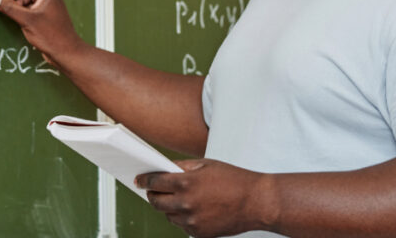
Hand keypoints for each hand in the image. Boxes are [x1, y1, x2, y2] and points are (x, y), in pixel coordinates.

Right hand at [0, 0, 86, 66]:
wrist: (67, 53)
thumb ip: (10, 8)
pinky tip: (13, 16)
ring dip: (14, 2)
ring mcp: (46, 6)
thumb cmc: (52, 36)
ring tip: (4, 9)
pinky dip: (20, 10)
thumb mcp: (27, 20)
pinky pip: (29, 8)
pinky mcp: (44, 16)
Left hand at [136, 159, 274, 237]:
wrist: (257, 202)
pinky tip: (192, 209)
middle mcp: (185, 204)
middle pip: (156, 202)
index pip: (154, 182)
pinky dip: (182, 218)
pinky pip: (182, 226)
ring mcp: (192, 221)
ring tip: (177, 198)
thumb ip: (182, 167)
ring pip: (168, 215)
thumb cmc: (234, 180)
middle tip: (153, 190)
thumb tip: (164, 169)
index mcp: (185, 183)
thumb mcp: (206, 164)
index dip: (144, 180)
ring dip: (168, 207)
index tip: (139, 180)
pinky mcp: (199, 234)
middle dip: (152, 194)